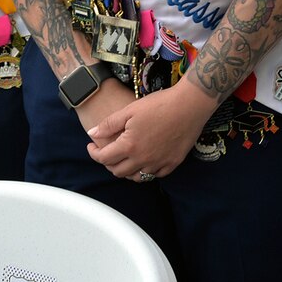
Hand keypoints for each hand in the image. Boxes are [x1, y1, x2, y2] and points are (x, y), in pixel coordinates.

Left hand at [86, 78, 215, 180]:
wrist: (189, 106)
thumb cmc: (159, 104)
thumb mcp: (129, 110)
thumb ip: (108, 124)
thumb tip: (92, 134)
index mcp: (129, 146)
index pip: (104, 158)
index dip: (94, 154)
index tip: (91, 146)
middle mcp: (143, 159)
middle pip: (118, 171)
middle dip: (108, 163)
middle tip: (107, 152)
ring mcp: (158, 164)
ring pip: (136, 177)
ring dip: (126, 170)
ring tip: (124, 158)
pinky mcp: (172, 164)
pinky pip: (154, 175)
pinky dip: (145, 171)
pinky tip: (144, 160)